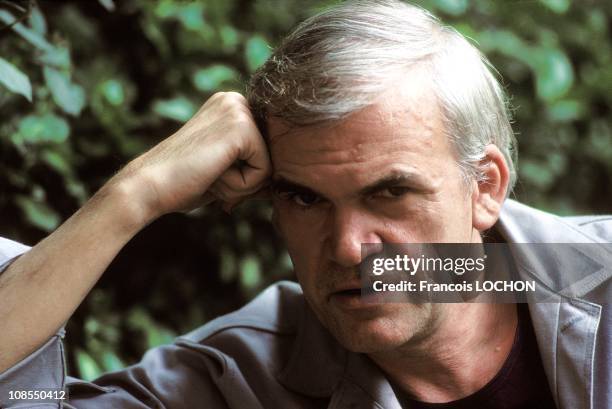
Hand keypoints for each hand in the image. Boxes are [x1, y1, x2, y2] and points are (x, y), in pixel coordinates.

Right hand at [117, 92, 270, 221]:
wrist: (148, 187)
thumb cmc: (183, 183)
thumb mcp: (224, 170)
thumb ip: (253, 168)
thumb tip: (282, 182)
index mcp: (231, 107)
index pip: (266, 151)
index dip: (247, 176)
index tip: (214, 176)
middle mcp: (236, 100)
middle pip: (272, 157)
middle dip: (247, 181)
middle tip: (210, 178)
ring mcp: (238, 110)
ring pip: (270, 166)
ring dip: (243, 185)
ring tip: (210, 176)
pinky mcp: (241, 126)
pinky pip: (264, 172)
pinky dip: (241, 186)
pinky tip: (213, 176)